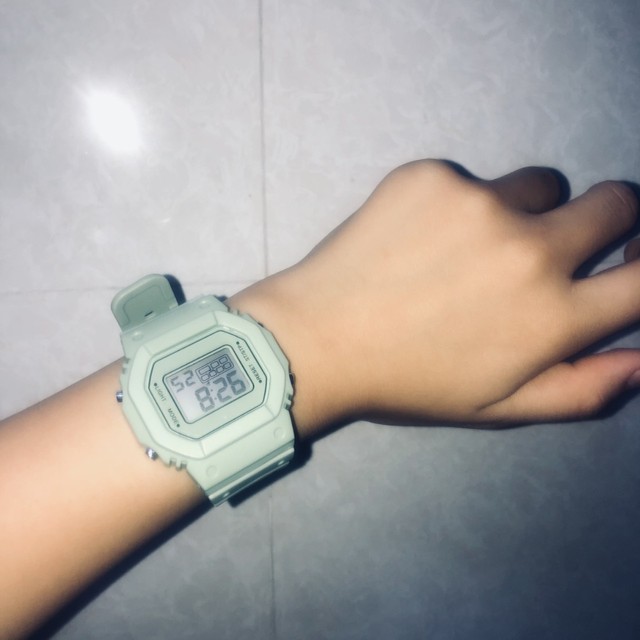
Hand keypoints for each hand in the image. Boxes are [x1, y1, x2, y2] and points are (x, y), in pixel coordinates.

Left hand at [229, 160, 639, 434]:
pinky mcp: (432, 176)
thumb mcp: (497, 407)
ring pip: (542, 184)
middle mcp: (529, 250)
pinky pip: (471, 177)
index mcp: (552, 316)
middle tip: (555, 244)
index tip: (623, 266)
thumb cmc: (408, 382)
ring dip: (525, 210)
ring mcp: (479, 203)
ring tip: (469, 247)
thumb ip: (580, 389)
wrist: (318, 339)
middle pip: (618, 201)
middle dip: (604, 221)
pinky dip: (458, 203)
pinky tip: (416, 236)